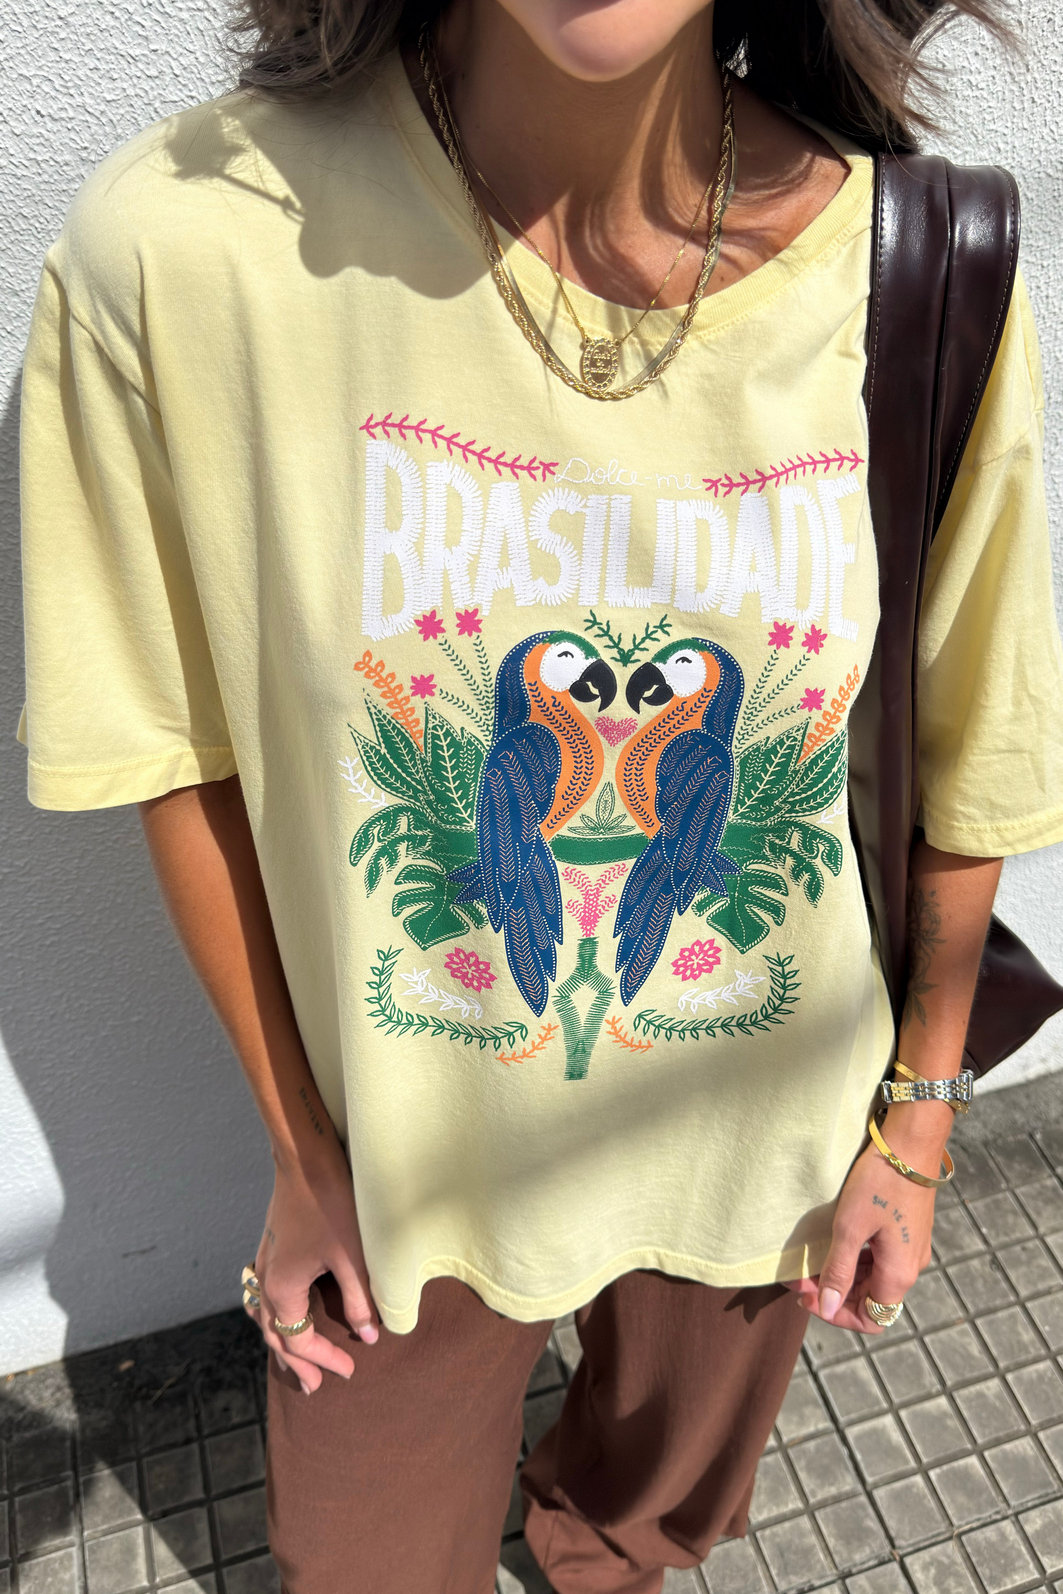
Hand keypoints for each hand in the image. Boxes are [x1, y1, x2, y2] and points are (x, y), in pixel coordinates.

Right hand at [246, 1141, 380, 1392]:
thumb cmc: (332, 1204)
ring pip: (266, 1316)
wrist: (306, 1158)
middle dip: (296, 1362)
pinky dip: (278, 1316)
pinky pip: (266, 1296)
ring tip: (296, 1360)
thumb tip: (369, 1336)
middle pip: (276, 1334)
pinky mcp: (271, 1248)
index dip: (324, 1359)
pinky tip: (289, 1314)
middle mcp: (265, 1280)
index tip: (349, 1371)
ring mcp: (264, 1263)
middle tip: (315, 1386)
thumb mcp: (353, 1257)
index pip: (300, 1339)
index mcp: (282, 1288)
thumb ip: (360, 1300)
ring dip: (283, 1341)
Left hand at [787, 1116, 939, 1333]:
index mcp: (899, 1274)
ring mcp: (910, 1250)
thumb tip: (827, 1307)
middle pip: (870, 1300)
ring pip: (873, 1280)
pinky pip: (880, 1260)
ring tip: (811, 1262)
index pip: (870, 1319)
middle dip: (833, 1294)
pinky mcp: (906, 1232)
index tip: (808, 1295)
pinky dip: (856, 1260)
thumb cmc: (879, 1183)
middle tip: (800, 1277)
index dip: (836, 1315)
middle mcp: (909, 1268)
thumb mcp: (850, 1227)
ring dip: (842, 1276)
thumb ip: (838, 1270)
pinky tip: (835, 1245)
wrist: (911, 1144)